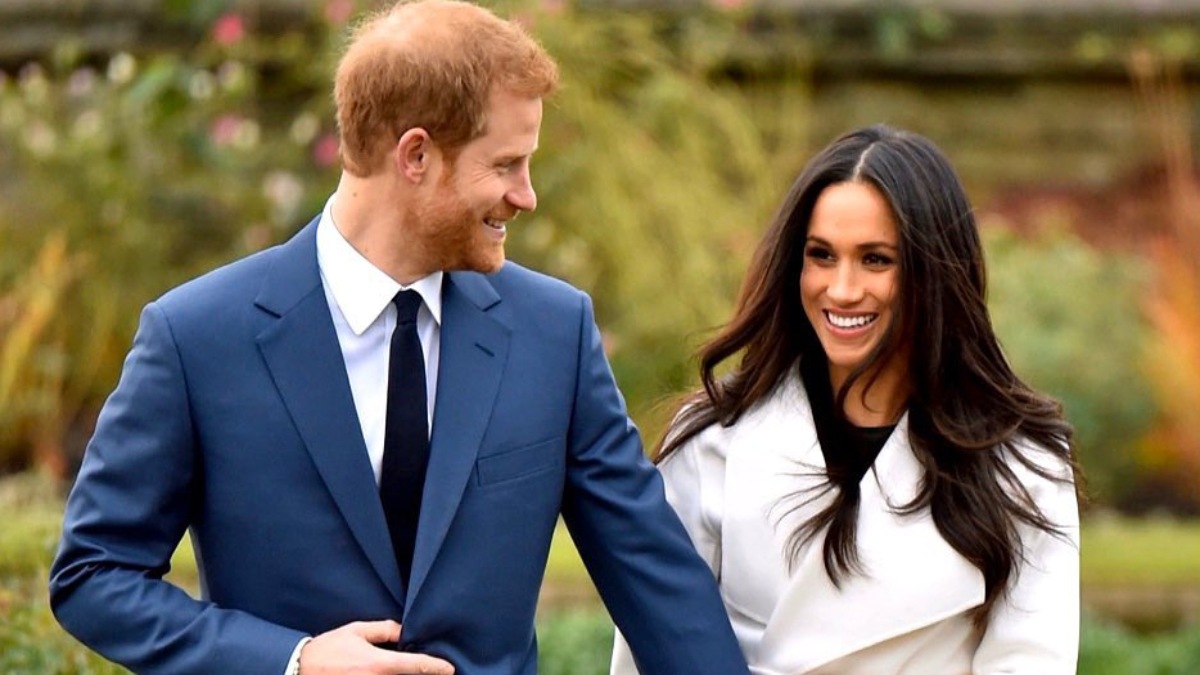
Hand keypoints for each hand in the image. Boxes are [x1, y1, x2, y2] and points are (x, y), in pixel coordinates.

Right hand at [298, 620, 454, 674]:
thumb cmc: (327, 649)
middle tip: (438, 672)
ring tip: (418, 673)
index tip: (450, 669)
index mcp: (378, 663)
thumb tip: (403, 633)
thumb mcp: (355, 631)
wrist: (298, 670)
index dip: (436, 667)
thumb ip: (383, 630)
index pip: (415, 666)